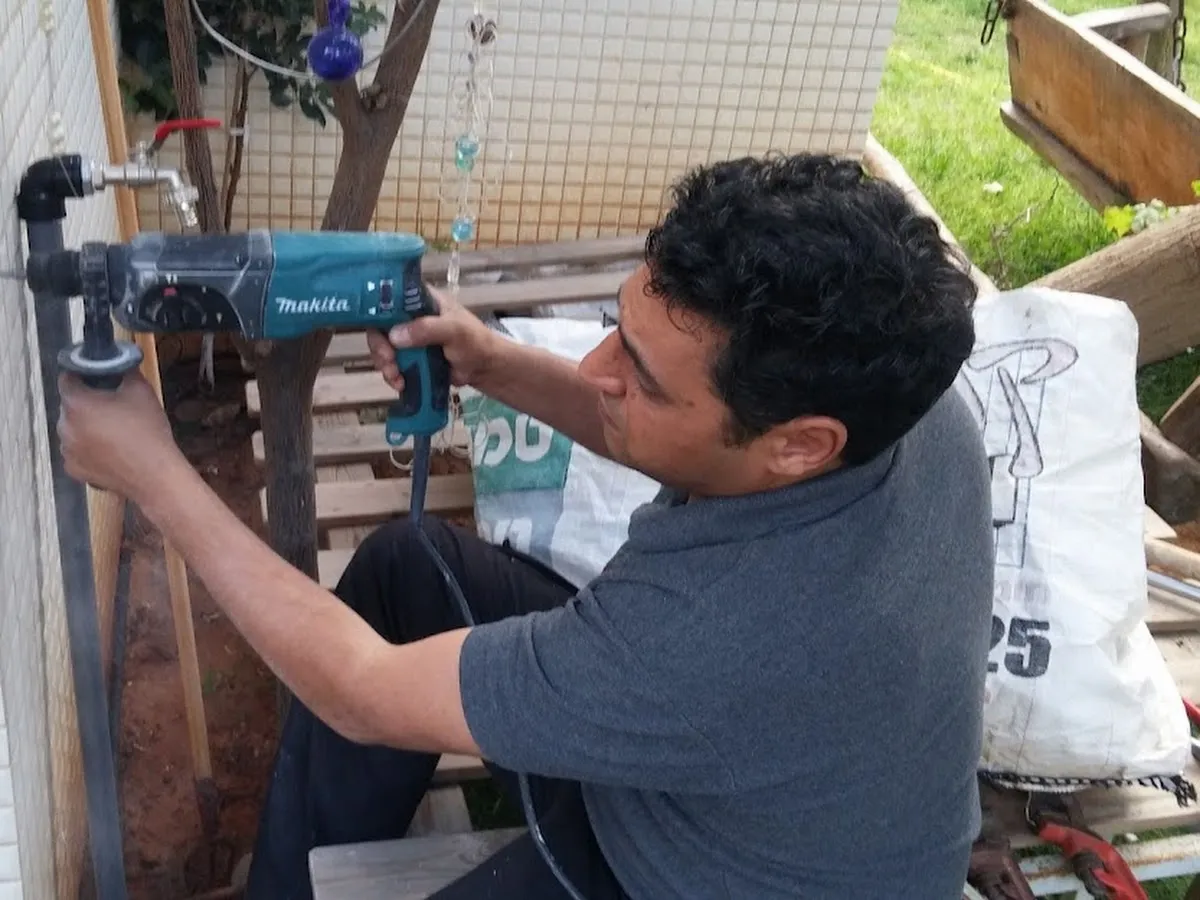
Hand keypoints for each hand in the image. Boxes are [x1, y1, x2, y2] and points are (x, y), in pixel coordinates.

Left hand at [57, 371, 183, 499]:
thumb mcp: (141, 391)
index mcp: (77, 404)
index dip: (83, 376)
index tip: (98, 379)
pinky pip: (76, 452)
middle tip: (113, 408)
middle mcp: (64, 426)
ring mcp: (67, 450)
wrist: (154, 475)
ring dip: (86, 427)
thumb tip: (119, 362)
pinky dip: (88, 449)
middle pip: (70, 406)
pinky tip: (110, 451)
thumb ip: (125, 370)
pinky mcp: (73, 469)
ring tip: (113, 433)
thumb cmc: (148, 431)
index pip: (67, 379)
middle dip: (87, 404)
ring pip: (72, 430)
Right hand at [367, 285, 498, 392]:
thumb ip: (426, 329)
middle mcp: (411, 316)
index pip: (390, 298)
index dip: (377, 312)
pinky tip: (401, 384)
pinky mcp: (411, 358)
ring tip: (396, 378)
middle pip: (381, 327)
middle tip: (389, 361)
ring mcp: (410, 338)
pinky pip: (393, 364)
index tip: (378, 331)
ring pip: (384, 348)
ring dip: (385, 364)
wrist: (485, 369)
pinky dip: (393, 375)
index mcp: (421, 300)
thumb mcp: (453, 330)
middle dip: (380, 347)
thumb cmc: (474, 341)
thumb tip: (395, 336)